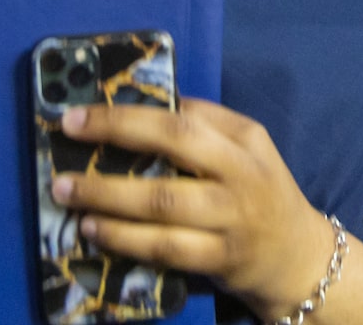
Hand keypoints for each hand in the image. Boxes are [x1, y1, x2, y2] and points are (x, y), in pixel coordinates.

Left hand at [49, 99, 333, 322]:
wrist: (300, 258)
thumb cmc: (261, 192)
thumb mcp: (249, 146)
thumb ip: (206, 122)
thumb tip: (146, 102)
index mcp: (243, 141)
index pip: (180, 119)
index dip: (125, 117)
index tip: (76, 118)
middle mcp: (239, 176)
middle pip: (173, 152)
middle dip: (113, 146)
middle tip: (62, 157)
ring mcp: (230, 220)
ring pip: (163, 206)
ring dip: (109, 201)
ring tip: (69, 197)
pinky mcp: (220, 260)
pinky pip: (166, 249)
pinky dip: (126, 241)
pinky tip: (95, 233)